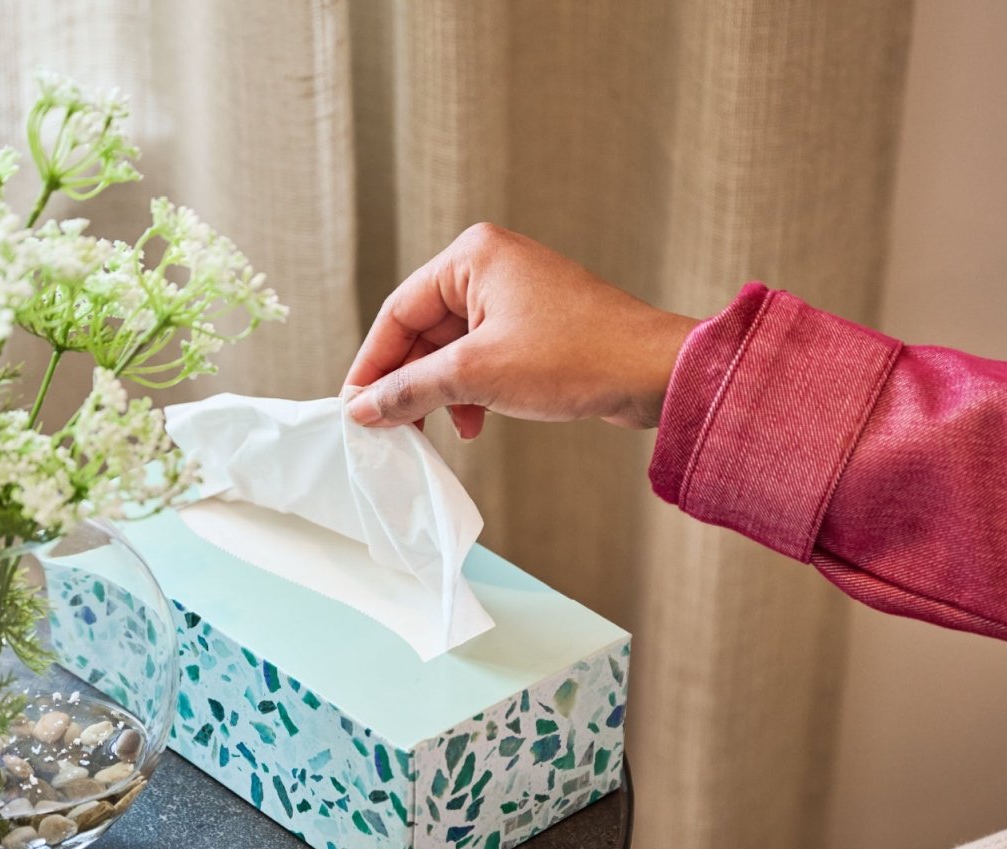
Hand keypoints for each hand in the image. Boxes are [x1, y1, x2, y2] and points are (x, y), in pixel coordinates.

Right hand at [343, 223, 699, 438]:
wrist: (652, 373)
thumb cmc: (574, 357)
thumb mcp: (477, 374)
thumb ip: (412, 388)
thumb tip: (364, 407)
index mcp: (472, 257)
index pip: (398, 312)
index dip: (372, 364)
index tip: (354, 407)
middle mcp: (491, 268)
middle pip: (423, 332)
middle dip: (408, 384)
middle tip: (390, 428)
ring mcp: (516, 298)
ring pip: (452, 351)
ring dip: (440, 394)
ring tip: (434, 432)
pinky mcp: (536, 329)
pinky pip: (483, 360)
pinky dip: (471, 393)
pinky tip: (473, 425)